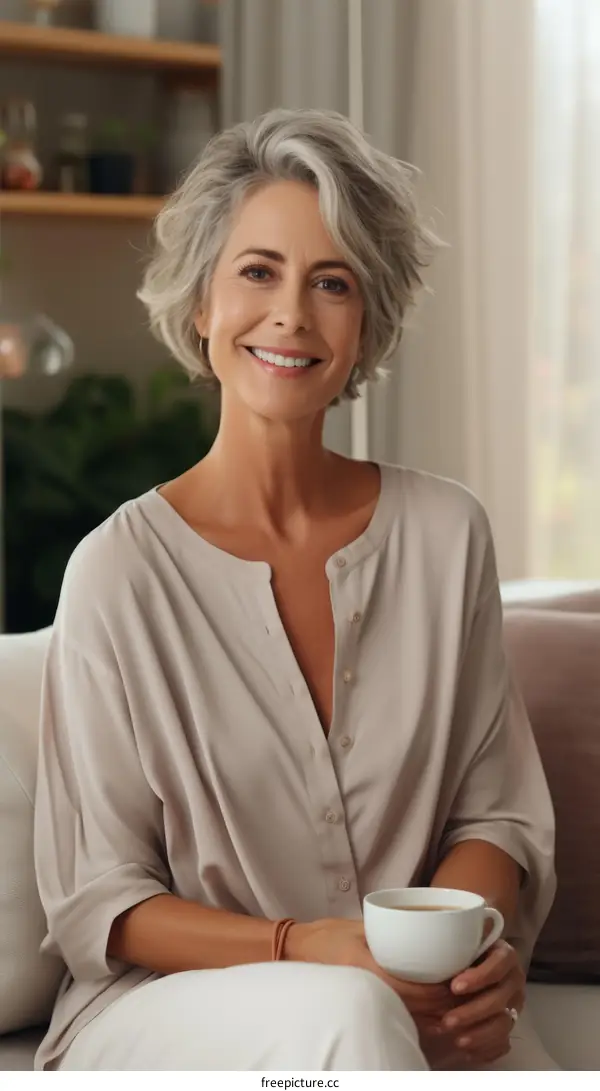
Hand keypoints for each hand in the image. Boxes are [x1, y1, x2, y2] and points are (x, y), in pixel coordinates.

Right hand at [285, 918, 457, 1031]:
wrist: (300, 948)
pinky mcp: (363, 1000)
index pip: (407, 987)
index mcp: (364, 965)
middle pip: (410, 1004)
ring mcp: (362, 995)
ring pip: (404, 1013)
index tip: (454, 984)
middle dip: (437, 1004)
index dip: (434, 991)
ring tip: (449, 1004)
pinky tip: (427, 1010)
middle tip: (460, 995)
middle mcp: (364, 985)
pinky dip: (413, 1013)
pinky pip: (393, 1010)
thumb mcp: (361, 927)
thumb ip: (390, 932)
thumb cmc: (330, 933)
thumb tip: (427, 932)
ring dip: (428, 1012)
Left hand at [435, 940, 525, 1068]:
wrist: (461, 978)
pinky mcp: (509, 1027)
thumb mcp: (456, 950)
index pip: (499, 964)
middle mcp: (513, 980)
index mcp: (504, 955)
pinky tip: (466, 1051)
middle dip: (472, 1012)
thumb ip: (452, 955)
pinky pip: (503, 1043)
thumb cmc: (457, 958)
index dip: (479, 977)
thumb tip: (432, 964)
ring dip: (479, 1034)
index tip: (454, 987)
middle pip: (499, 999)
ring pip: (503, 1024)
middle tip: (447, 1021)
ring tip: (456, 1040)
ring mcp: (513, 1005)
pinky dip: (484, 1049)